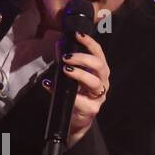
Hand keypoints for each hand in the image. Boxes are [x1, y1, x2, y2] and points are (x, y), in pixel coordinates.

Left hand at [61, 33, 110, 148]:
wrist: (76, 119)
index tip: (77, 35)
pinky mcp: (91, 109)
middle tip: (66, 58)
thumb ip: (65, 60)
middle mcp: (103, 82)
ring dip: (79, 74)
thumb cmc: (76, 95)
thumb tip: (59, 44)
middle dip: (83, 58)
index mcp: (100, 71)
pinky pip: (79, 100)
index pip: (98, 53)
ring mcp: (99, 96)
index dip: (89, 42)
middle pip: (99, 66)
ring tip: (65, 69)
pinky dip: (63, 92)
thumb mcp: (71, 75)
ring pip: (94, 82)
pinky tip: (51, 86)